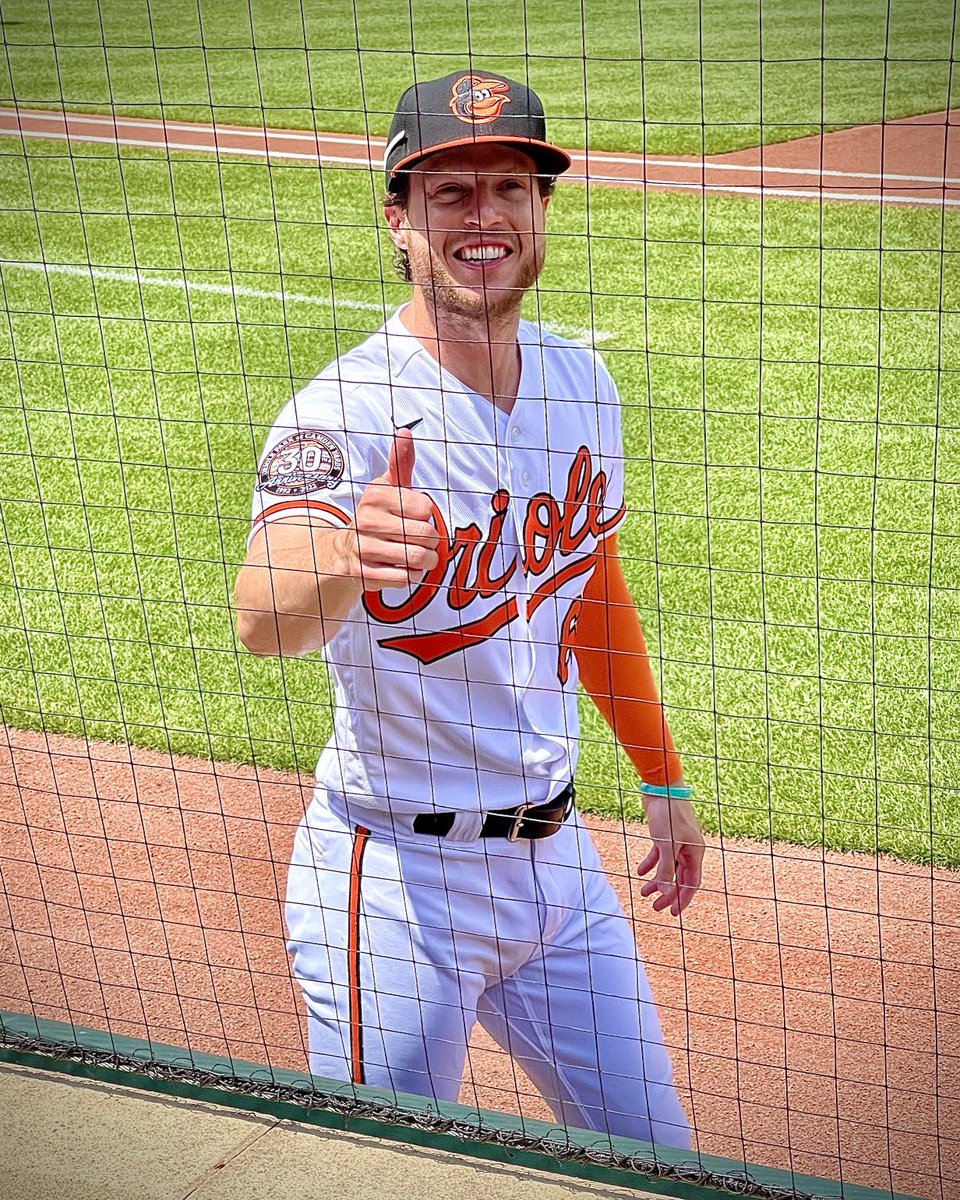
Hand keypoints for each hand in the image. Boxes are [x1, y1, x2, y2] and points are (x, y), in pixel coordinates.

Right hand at [342, 428, 439, 590]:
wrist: (343, 551)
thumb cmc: (378, 516)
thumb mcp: (388, 487)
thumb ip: (400, 462)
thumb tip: (405, 430)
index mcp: (376, 495)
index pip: (426, 508)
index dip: (427, 516)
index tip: (415, 516)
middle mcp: (366, 520)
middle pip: (425, 535)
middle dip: (430, 542)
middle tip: (420, 541)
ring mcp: (363, 548)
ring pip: (416, 558)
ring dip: (424, 561)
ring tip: (417, 556)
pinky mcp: (363, 574)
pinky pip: (404, 578)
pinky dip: (410, 576)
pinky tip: (402, 569)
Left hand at [637, 796, 704, 915]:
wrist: (660, 788)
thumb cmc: (668, 814)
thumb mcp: (666, 844)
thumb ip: (665, 869)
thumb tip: (664, 893)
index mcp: (695, 852)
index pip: (692, 883)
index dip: (682, 899)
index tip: (673, 913)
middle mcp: (688, 848)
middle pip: (679, 878)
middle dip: (668, 893)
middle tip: (655, 907)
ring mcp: (676, 842)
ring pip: (668, 868)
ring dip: (657, 881)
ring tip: (644, 892)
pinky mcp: (664, 835)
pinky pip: (659, 855)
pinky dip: (651, 864)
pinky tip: (640, 872)